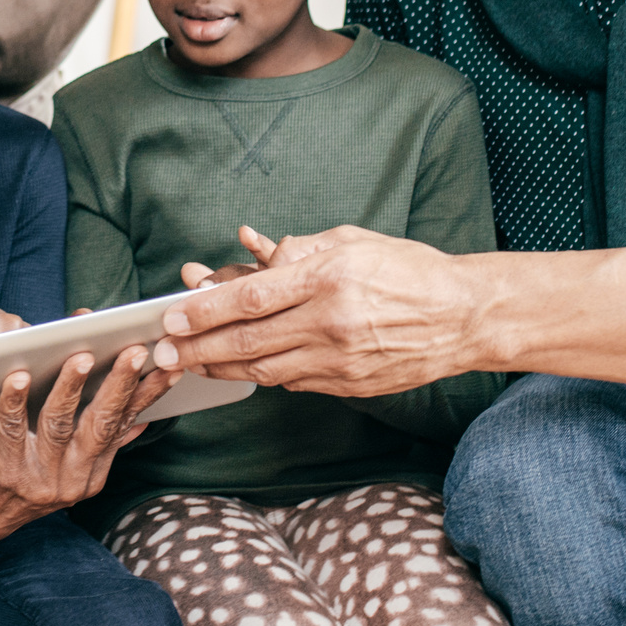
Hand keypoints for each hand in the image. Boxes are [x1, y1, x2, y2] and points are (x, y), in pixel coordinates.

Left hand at [0, 344, 181, 549]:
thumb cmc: (19, 476)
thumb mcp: (65, 465)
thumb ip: (99, 441)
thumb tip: (140, 417)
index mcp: (92, 473)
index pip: (124, 425)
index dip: (148, 394)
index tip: (170, 364)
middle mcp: (72, 481)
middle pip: (100, 424)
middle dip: (120, 384)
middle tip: (135, 350)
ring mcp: (39, 480)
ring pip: (59, 425)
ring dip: (71, 387)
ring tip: (81, 356)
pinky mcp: (5, 473)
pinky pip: (11, 431)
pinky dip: (15, 401)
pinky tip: (18, 376)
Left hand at [153, 223, 480, 397]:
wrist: (463, 316)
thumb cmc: (408, 269)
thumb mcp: (353, 241)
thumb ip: (301, 250)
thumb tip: (256, 259)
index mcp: (328, 278)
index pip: (252, 298)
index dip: (205, 309)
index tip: (174, 314)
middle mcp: (330, 322)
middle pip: (248, 339)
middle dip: (197, 346)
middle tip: (163, 349)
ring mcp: (340, 359)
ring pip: (264, 368)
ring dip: (220, 367)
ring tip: (187, 363)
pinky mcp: (349, 384)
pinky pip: (293, 382)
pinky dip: (261, 375)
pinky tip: (236, 369)